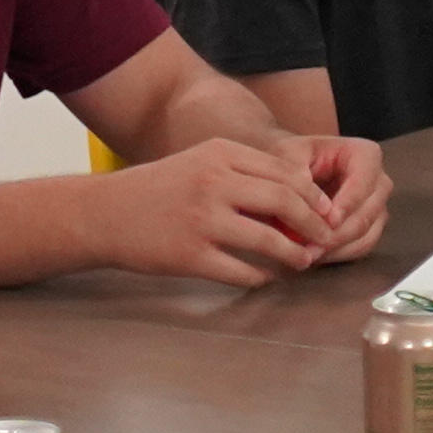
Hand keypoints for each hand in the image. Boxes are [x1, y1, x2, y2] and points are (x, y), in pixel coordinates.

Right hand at [92, 134, 339, 286]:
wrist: (106, 213)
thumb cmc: (157, 188)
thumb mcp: (200, 163)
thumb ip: (243, 173)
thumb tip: (296, 196)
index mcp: (220, 155)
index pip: (286, 173)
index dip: (314, 196)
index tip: (326, 212)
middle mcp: (214, 183)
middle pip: (285, 202)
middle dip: (314, 224)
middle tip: (325, 238)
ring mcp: (202, 221)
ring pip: (269, 240)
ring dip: (294, 255)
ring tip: (303, 261)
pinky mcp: (190, 255)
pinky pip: (242, 271)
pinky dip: (261, 277)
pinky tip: (266, 276)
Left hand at [288, 132, 393, 262]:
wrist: (289, 171)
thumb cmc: (290, 157)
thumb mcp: (288, 155)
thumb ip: (298, 173)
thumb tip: (314, 206)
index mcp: (366, 155)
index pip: (363, 182)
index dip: (347, 204)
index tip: (328, 221)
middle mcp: (379, 181)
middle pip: (367, 213)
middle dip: (339, 233)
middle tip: (312, 246)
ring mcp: (376, 207)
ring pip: (366, 234)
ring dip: (337, 248)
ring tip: (308, 254)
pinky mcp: (369, 228)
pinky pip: (362, 247)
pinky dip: (339, 255)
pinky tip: (315, 256)